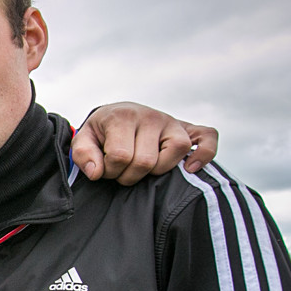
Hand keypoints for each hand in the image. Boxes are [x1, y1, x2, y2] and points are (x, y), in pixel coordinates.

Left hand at [71, 103, 218, 184]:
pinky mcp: (189, 128)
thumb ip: (83, 155)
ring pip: (176, 152)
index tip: (105, 168)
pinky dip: (204, 154)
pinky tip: (190, 168)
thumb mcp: (83, 141)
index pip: (120, 156)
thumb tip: (97, 172)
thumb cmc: (101, 134)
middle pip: (145, 161)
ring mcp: (172, 122)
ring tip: (143, 168)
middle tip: (122, 170)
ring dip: (157, 170)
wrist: (118, 115)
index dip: (110, 171)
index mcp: (123, 116)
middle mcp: (151, 116)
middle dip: (129, 175)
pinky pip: (208, 138)